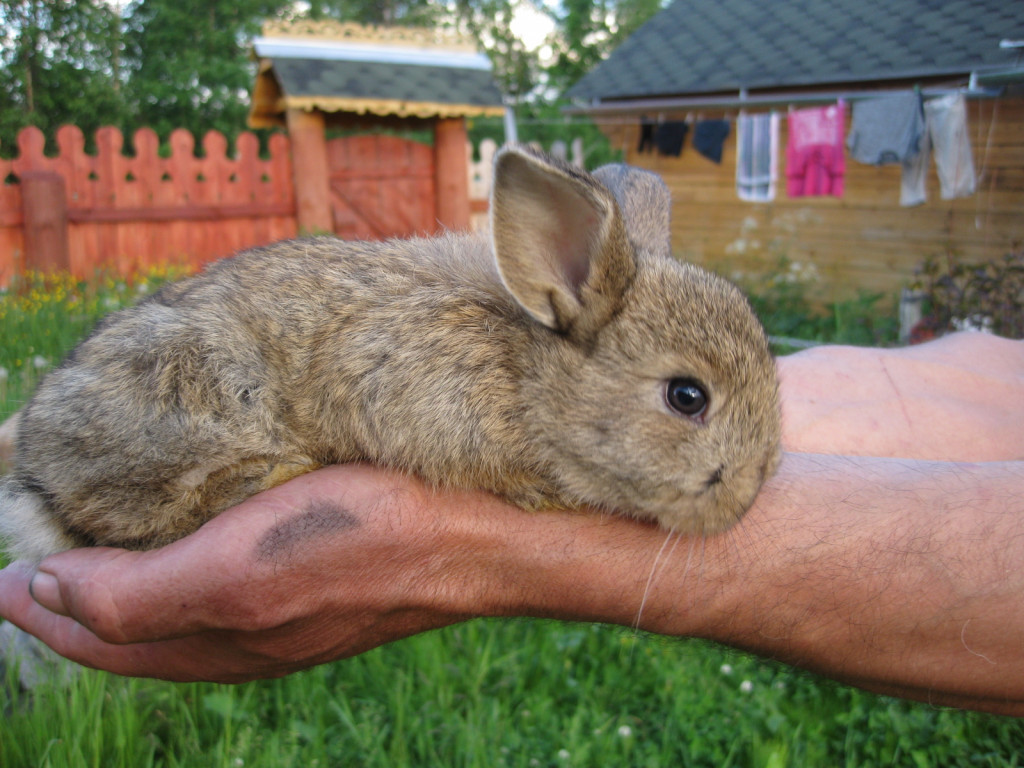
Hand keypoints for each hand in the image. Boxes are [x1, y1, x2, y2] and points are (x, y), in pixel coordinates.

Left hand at [0, 464, 529, 681]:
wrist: (473, 543)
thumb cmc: (363, 544)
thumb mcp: (239, 572)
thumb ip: (138, 594)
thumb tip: (44, 591)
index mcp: (217, 638)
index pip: (102, 636)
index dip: (43, 609)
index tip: (4, 575)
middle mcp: (245, 639)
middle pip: (135, 635)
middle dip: (72, 610)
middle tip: (27, 573)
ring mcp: (285, 618)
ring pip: (180, 618)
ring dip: (125, 598)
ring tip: (91, 568)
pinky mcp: (319, 588)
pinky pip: (227, 596)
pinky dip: (183, 583)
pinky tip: (195, 557)